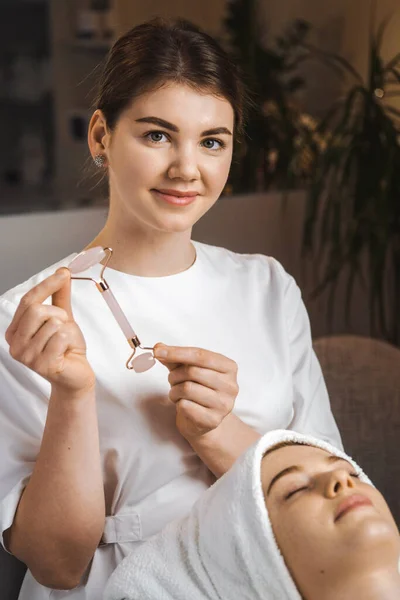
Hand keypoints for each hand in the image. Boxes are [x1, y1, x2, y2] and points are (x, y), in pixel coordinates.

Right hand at [5, 268, 94, 395]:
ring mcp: (26, 356)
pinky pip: (61, 337)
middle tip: (63, 327)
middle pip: (36, 310)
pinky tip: (66, 351)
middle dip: (58, 313)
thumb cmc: (66, 347)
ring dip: (66, 329)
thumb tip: (62, 272)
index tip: (63, 274)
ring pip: (52, 324)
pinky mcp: (42, 365)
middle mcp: (15, 344)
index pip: (28, 301)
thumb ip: (59, 296)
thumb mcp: (62, 318)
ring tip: (64, 343)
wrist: (76, 374)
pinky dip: (70, 340)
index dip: (47, 285)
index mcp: (15, 330)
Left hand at [153, 344, 238, 439]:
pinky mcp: (213, 420)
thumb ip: (174, 357)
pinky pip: (185, 406)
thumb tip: (159, 348)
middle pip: (193, 371)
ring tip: (177, 393)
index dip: (177, 352)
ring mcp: (224, 404)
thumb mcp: (188, 369)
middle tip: (172, 379)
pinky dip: (178, 403)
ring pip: (187, 389)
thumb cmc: (197, 389)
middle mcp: (231, 386)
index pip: (201, 355)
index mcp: (229, 367)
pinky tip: (183, 405)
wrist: (203, 419)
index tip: (158, 352)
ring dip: (174, 390)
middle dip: (175, 375)